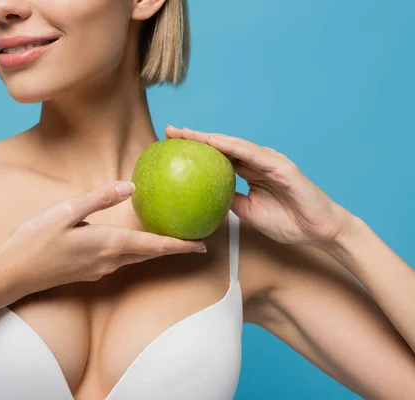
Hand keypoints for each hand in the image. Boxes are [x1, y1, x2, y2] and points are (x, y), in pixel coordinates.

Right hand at [0, 180, 206, 307]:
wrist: (10, 276)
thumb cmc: (34, 241)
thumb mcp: (65, 211)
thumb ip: (98, 199)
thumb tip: (129, 186)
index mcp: (108, 244)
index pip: (155, 246)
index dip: (181, 246)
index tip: (204, 246)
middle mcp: (108, 261)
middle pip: (150, 255)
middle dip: (173, 249)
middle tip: (194, 242)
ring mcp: (97, 270)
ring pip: (136, 259)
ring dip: (155, 252)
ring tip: (170, 241)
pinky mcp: (86, 273)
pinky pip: (120, 262)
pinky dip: (135, 253)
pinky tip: (131, 245)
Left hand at [165, 126, 352, 246]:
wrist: (319, 231)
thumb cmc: (288, 222)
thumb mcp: (249, 213)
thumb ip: (230, 201)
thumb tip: (203, 199)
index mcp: (250, 172)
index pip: (218, 157)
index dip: (196, 150)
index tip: (171, 145)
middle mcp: (258, 162)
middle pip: (222, 146)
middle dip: (196, 138)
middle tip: (170, 131)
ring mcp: (270, 161)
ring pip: (235, 145)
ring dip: (210, 138)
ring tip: (186, 133)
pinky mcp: (282, 166)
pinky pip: (254, 155)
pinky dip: (234, 148)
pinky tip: (215, 143)